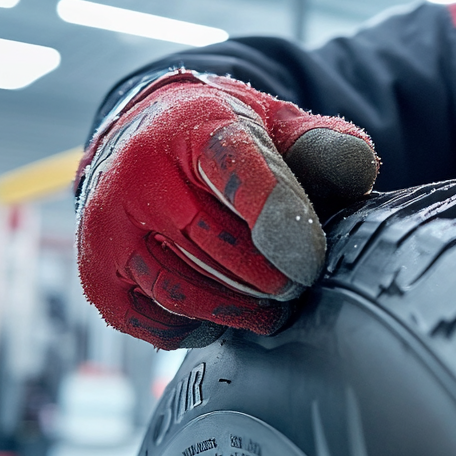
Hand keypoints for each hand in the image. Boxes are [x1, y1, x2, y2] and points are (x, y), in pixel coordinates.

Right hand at [76, 70, 378, 348]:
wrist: (145, 143)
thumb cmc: (225, 142)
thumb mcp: (278, 126)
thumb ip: (324, 145)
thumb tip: (359, 167)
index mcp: (196, 126)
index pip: (242, 177)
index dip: (284, 224)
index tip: (311, 262)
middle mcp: (138, 173)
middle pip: (216, 247)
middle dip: (270, 277)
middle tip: (297, 285)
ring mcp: (107, 225)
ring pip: (183, 291)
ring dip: (238, 311)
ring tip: (270, 307)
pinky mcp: (96, 272)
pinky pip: (152, 322)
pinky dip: (194, 329)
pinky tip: (219, 314)